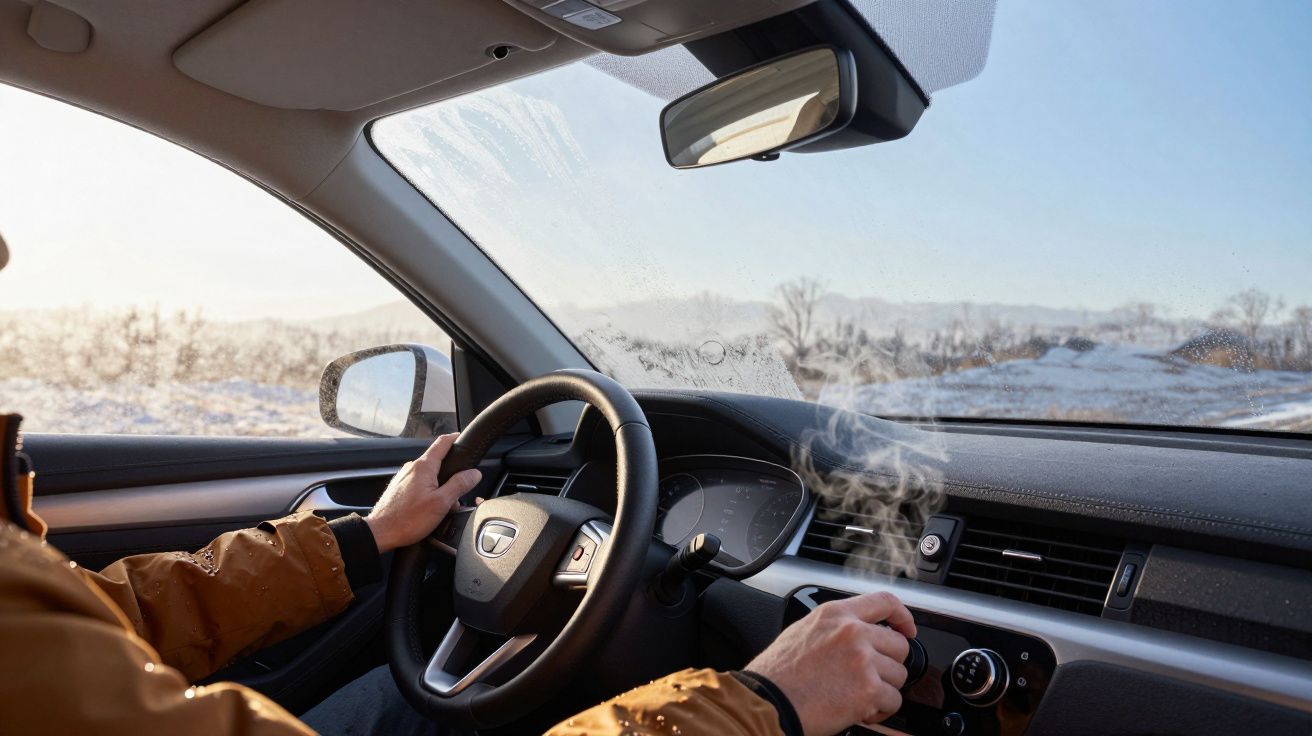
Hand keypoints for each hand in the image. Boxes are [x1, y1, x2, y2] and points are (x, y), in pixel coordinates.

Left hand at [365, 433, 482, 552]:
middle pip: (437, 461)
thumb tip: (474, 474)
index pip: (442, 443)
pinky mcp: (399, 488)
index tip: (462, 437)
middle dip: (451, 474)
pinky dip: (429, 492)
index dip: (455, 438)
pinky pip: (419, 484)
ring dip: (440, 487)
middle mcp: (412, 468)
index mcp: (423, 466)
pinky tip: (430, 509)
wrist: (381, 533)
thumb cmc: (407, 520)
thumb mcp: (441, 502)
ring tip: (443, 507)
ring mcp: (404, 477)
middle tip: (459, 491)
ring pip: (429, 475)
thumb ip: (459, 485)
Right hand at [746, 591, 916, 735]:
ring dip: (883, 689)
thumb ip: (835, 626)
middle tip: (869, 677)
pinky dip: (880, 711)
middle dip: (888, 665)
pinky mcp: (868, 690)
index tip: (907, 628)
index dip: (903, 615)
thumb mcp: (803, 630)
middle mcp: (852, 632)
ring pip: (899, 675)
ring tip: (858, 695)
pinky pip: (893, 701)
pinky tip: (860, 710)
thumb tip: (859, 631)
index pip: (885, 601)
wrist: (769, 700)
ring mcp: (862, 660)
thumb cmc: (778, 673)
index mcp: (836, 614)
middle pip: (898, 645)